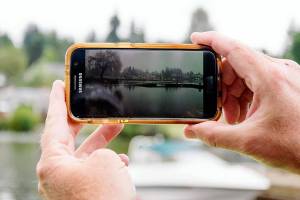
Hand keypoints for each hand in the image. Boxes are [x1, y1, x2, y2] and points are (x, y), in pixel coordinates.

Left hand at [36, 80, 135, 199]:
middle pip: (68, 137)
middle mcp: (57, 173)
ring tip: (117, 126)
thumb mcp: (105, 160)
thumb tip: (104, 157)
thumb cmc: (103, 197)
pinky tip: (122, 160)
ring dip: (102, 141)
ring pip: (85, 153)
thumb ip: (101, 150)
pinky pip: (94, 169)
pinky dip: (108, 161)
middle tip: (87, 103)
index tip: (58, 86)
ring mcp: (70, 183)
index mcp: (53, 163)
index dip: (56, 101)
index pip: (53, 123)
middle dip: (83, 120)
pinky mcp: (84, 191)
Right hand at [185, 31, 299, 172]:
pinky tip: (244, 114)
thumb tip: (191, 131)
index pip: (233, 49)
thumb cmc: (295, 145)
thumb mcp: (248, 142)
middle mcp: (278, 71)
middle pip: (236, 64)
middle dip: (221, 84)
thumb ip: (214, 135)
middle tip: (217, 106)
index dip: (211, 41)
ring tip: (233, 116)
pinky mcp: (286, 84)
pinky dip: (245, 95)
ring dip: (233, 92)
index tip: (195, 38)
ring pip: (246, 73)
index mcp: (269, 78)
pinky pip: (257, 81)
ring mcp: (284, 76)